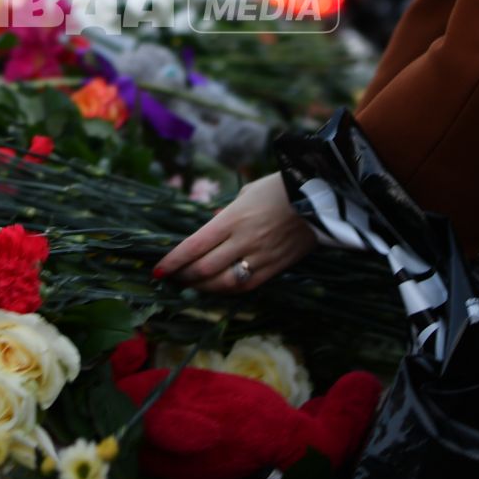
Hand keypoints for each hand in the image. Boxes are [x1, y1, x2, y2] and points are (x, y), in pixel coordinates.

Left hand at [154, 173, 316, 293]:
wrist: (321, 198)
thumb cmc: (280, 189)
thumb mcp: (246, 193)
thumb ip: (224, 215)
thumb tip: (208, 231)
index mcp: (233, 218)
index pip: (194, 246)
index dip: (173, 262)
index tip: (158, 270)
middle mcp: (244, 240)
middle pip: (203, 268)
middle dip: (183, 276)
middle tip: (172, 277)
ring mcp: (260, 256)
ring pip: (223, 282)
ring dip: (201, 286)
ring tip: (190, 284)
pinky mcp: (276, 268)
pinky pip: (246, 286)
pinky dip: (226, 290)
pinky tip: (217, 288)